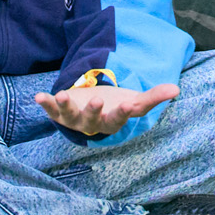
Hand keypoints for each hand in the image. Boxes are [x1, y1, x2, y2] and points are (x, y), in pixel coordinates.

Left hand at [34, 82, 180, 135]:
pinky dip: (45, 104)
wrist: (91, 111)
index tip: (127, 104)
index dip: (122, 112)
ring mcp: (74, 119)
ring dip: (65, 106)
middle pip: (92, 121)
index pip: (119, 119)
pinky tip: (38, 96)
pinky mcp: (61, 112)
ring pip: (70, 117)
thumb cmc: (115, 105)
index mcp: (112, 122)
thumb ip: (154, 97)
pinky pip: (51, 110)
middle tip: (97, 100)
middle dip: (93, 111)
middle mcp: (92, 124)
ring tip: (63, 94)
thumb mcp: (134, 101)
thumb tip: (176, 90)